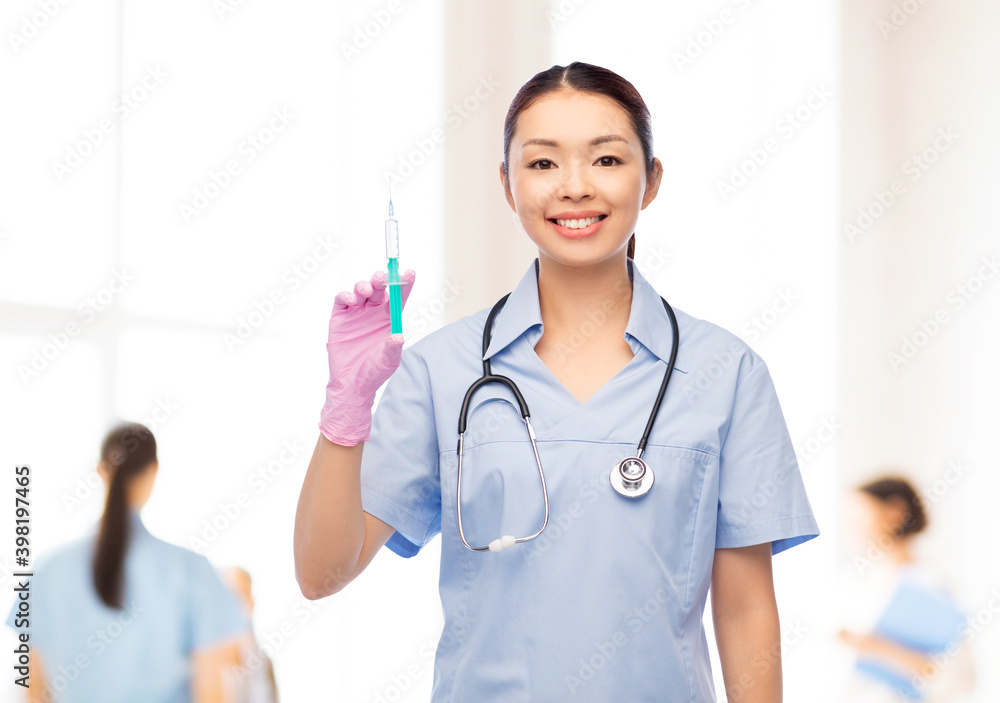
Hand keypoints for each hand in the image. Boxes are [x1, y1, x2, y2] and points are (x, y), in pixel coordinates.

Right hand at [318, 268, 415, 444]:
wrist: (351, 385)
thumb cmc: (373, 372)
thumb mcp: (388, 362)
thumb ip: (393, 349)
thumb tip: (399, 337)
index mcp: (390, 319)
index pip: (398, 297)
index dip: (404, 284)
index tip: (410, 272)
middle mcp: (374, 313)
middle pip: (379, 289)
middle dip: (381, 280)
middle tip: (381, 277)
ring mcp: (356, 313)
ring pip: (361, 290)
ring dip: (364, 285)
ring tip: (366, 290)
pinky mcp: (340, 317)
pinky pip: (342, 300)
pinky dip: (346, 296)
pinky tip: (351, 300)